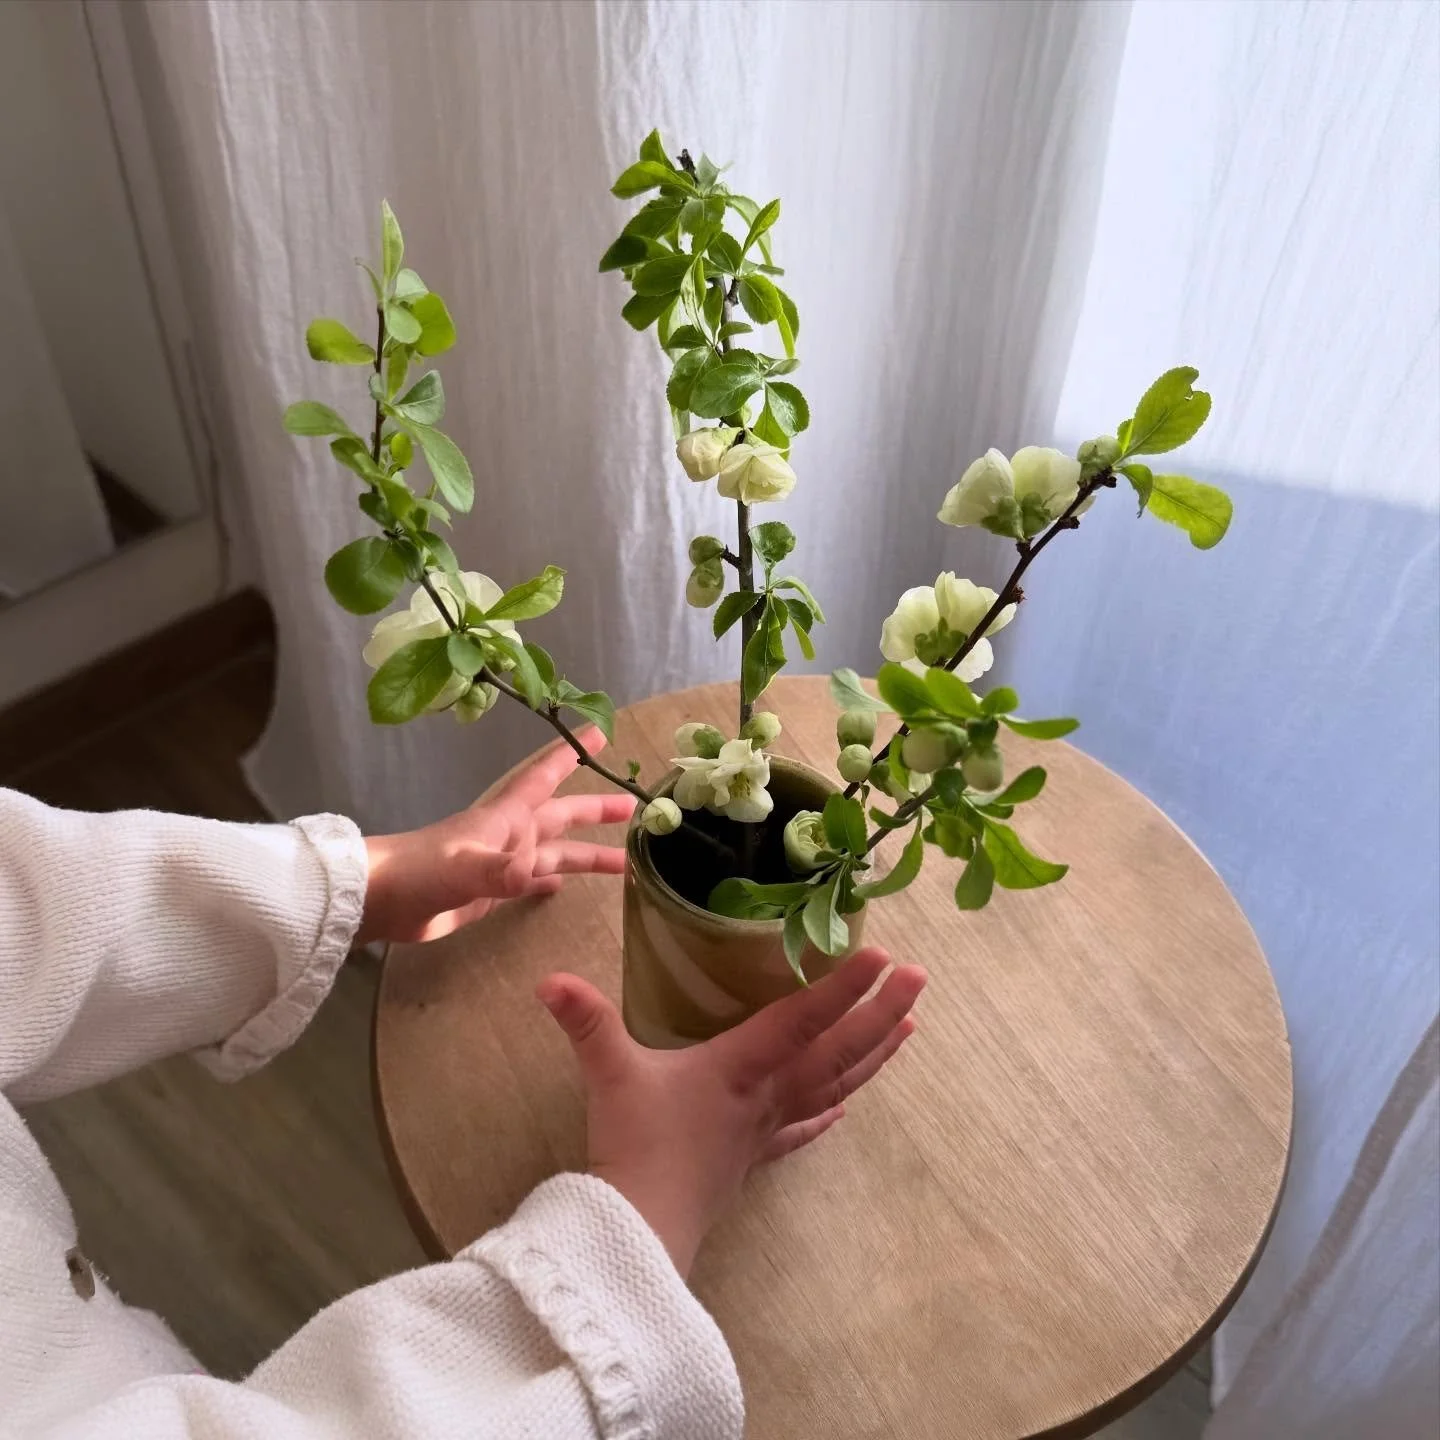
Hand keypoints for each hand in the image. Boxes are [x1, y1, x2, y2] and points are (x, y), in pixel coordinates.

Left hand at [359, 727, 635, 943]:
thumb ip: (501, 869)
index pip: (545, 777)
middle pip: (561, 816)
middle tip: (634, 808)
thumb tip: (536, 873)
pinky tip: (564, 886)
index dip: (571, 754)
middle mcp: (510, 835)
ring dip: (587, 855)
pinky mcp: (490, 890)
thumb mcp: (464, 868)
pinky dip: (550, 880)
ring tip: (625, 863)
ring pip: (554, 853)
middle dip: (595, 810)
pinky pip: (531, 880)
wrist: (380, 899)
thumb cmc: (420, 872)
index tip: (600, 733)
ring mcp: (501, 863)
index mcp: (507, 818)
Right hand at [538, 947, 925, 1276]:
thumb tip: (548, 979)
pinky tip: (846, 1108)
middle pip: (836, 1050)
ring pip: (832, 1084)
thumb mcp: (609, 1073)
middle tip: (920, 979)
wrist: (639, 1230)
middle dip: (879, 1013)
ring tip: (910, 1027)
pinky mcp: (752, 1158)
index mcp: (741, 1065)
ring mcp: (765, 1129)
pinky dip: (826, 1114)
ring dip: (873, 1055)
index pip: (802, 1017)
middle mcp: (766, 1093)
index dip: (842, 986)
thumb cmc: (634, 1146)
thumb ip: (586, 1021)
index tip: (885, 956)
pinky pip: (800, 1131)